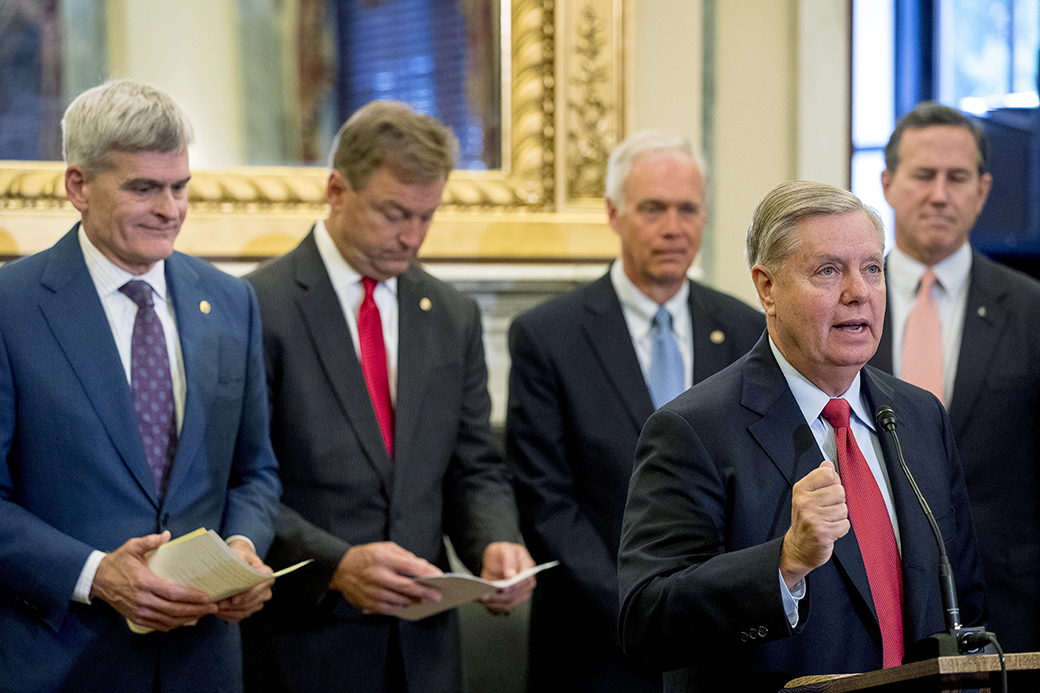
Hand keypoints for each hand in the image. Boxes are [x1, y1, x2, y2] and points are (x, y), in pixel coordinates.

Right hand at [90, 532, 217, 631]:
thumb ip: (149, 541)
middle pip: (174, 610)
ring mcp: (139, 611)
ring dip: (187, 618)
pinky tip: (185, 619)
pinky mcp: (135, 618)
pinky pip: (158, 625)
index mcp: (144, 582)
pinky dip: (173, 624)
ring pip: (168, 620)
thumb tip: (167, 535)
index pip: (173, 593)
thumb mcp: (132, 547)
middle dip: (196, 610)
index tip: (207, 597)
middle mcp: (142, 600)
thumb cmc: (118, 562)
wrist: (97, 579)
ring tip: (203, 614)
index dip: (191, 597)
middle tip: (213, 607)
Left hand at [214, 539, 273, 622]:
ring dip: (229, 611)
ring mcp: (257, 600)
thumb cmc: (240, 556)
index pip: (261, 587)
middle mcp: (265, 589)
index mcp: (266, 574)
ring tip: (215, 607)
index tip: (234, 599)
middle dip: (234, 606)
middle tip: (218, 604)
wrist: (239, 560)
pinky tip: (217, 610)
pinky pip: (239, 616)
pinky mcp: (248, 608)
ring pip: (245, 611)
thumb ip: (237, 561)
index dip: (249, 595)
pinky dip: (227, 615)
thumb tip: (231, 574)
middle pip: (252, 602)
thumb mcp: (239, 554)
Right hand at [329, 542, 442, 614]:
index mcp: (383, 558)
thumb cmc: (367, 556)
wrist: (340, 569)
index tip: (439, 576)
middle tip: (437, 596)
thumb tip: (423, 566)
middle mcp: (377, 575)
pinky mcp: (367, 603)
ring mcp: (372, 591)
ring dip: (414, 601)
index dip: (427, 572)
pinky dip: (400, 607)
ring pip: (399, 600)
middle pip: (406, 587)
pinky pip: (388, 608)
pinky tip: (408, 604)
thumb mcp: (385, 548)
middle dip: (424, 592)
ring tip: (424, 600)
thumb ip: (405, 556)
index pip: (410, 566)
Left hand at [478, 542, 535, 614]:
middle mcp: (526, 582)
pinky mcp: (511, 599)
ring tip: (483, 599)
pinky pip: (505, 606)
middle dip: (502, 596)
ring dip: (496, 603)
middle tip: (487, 595)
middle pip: (517, 594)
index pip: (526, 580)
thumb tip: (512, 576)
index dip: (516, 585)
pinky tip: (485, 602)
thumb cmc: (501, 553)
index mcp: (528, 567)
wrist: (494, 560)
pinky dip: (495, 606)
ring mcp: (519, 592)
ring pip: (511, 603)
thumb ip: (509, 560)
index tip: (504, 588)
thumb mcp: (504, 549)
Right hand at [780, 460, 849, 587]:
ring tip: (827, 521)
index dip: (833, 483)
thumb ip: (819, 479)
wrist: (798, 548)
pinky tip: (830, 530)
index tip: (826, 493)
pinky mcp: (822, 532)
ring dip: (839, 517)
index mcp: (801, 490)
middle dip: (838, 502)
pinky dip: (840, 529)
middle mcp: (804, 502)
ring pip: (843, 508)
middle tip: (826, 510)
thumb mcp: (807, 496)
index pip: (828, 474)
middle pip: (839, 491)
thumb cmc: (805, 520)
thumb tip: (828, 464)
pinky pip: (845, 525)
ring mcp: (813, 517)